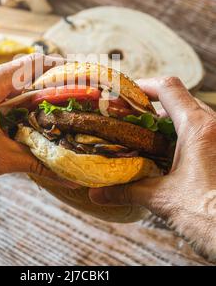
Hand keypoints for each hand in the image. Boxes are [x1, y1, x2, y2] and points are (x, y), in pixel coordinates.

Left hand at [0, 54, 70, 201]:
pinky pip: (3, 105)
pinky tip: (36, 126)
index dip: (58, 66)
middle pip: (24, 76)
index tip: (80, 73)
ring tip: (63, 112)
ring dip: (36, 102)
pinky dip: (21, 113)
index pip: (29, 65)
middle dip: (51, 86)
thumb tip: (70, 177)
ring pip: (14, 92)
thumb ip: (36, 163)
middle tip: (77, 97)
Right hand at [89, 77, 215, 261]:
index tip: (125, 93)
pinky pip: (202, 132)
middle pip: (180, 99)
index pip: (168, 88)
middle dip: (153, 105)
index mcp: (198, 128)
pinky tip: (167, 155)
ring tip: (146, 136)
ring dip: (169, 121)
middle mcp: (214, 126)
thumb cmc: (209, 216)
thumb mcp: (162, 199)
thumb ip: (127, 191)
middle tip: (130, 117)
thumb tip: (98, 194)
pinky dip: (182, 135)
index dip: (144, 85)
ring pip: (193, 115)